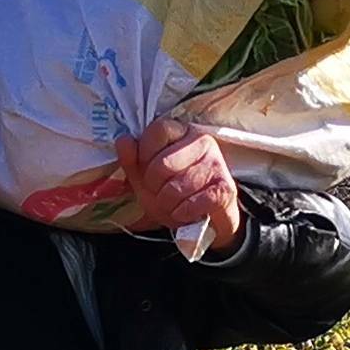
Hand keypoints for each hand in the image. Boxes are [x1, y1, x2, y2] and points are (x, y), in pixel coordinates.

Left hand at [119, 121, 244, 246]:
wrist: (203, 219)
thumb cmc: (172, 194)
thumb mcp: (145, 177)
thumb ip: (132, 160)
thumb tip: (124, 140)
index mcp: (181, 132)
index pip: (158, 130)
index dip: (145, 154)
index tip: (146, 171)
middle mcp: (202, 141)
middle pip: (164, 163)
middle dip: (154, 187)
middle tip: (159, 193)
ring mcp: (216, 163)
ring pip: (177, 187)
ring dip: (167, 204)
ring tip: (172, 205)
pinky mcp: (226, 188)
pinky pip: (194, 203)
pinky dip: (183, 213)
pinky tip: (184, 212)